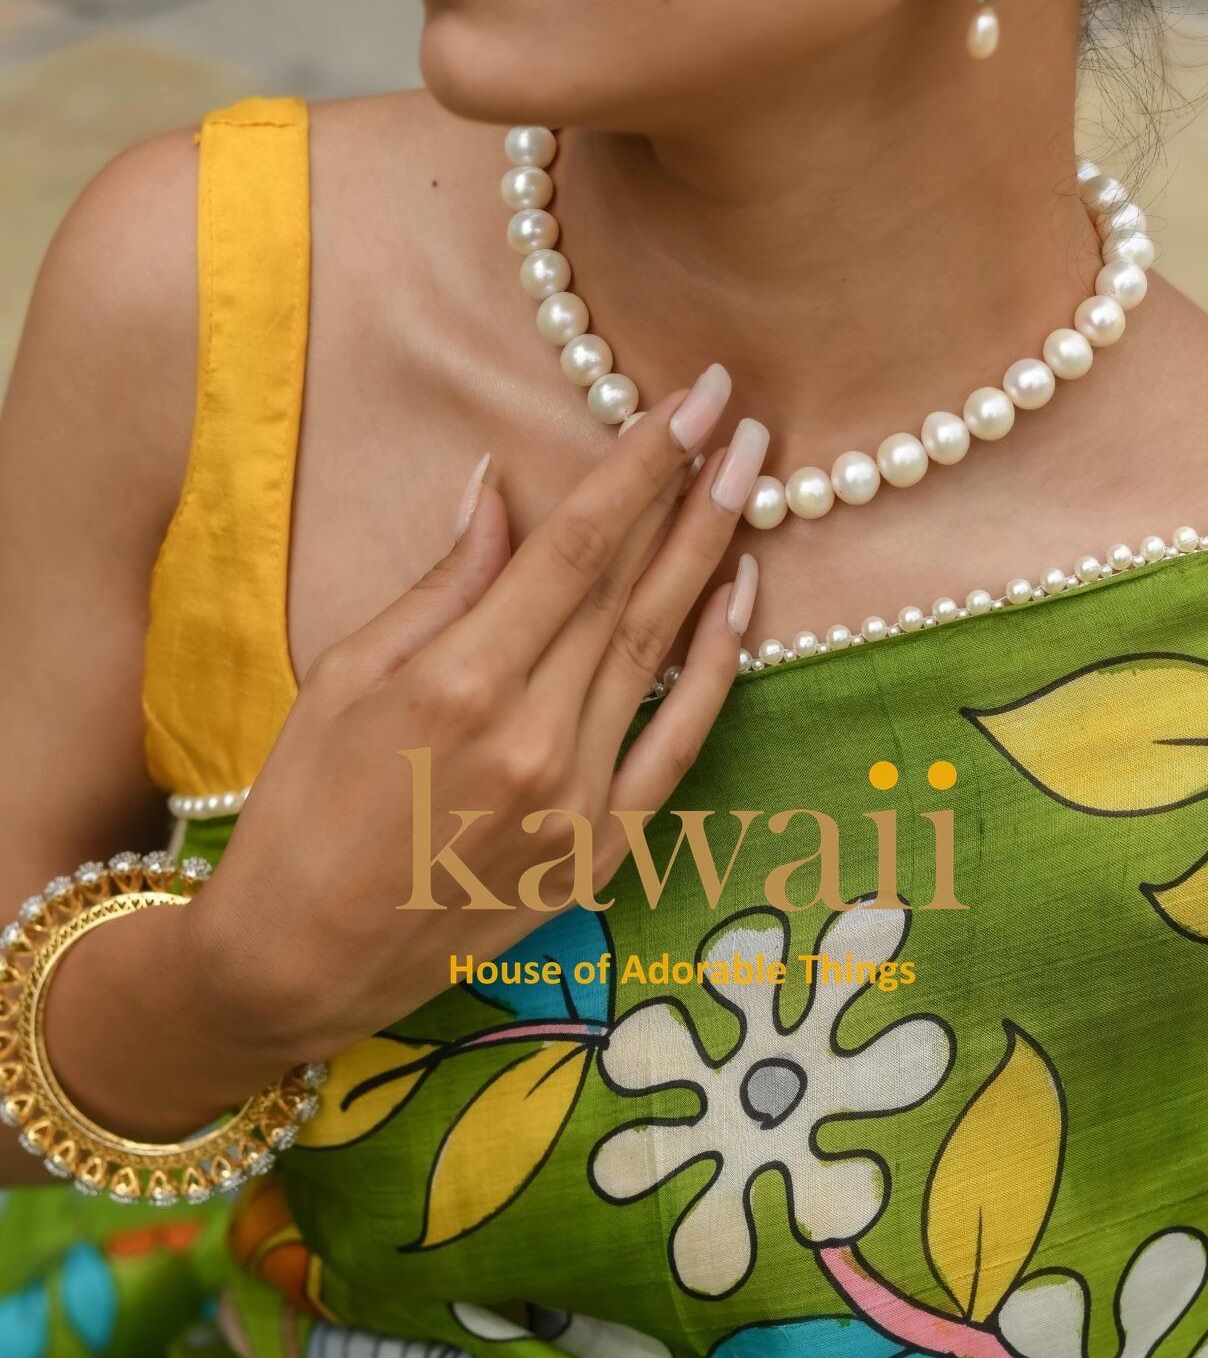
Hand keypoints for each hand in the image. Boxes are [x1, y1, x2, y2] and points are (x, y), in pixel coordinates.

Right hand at [186, 365, 763, 1065]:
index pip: (577, 547)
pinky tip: (741, 599)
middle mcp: (534, 737)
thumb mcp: (345, 678)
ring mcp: (579, 798)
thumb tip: (499, 492)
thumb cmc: (304, 812)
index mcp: (461, 683)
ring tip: (753, 481)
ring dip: (712, 557)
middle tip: (743, 417)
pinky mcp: (603, 849)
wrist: (305, 959)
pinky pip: (680, 741)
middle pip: (632, 589)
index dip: (641, 464)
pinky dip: (718, 668)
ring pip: (663, 652)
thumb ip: (441, 586)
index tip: (692, 398)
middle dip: (692, 492)